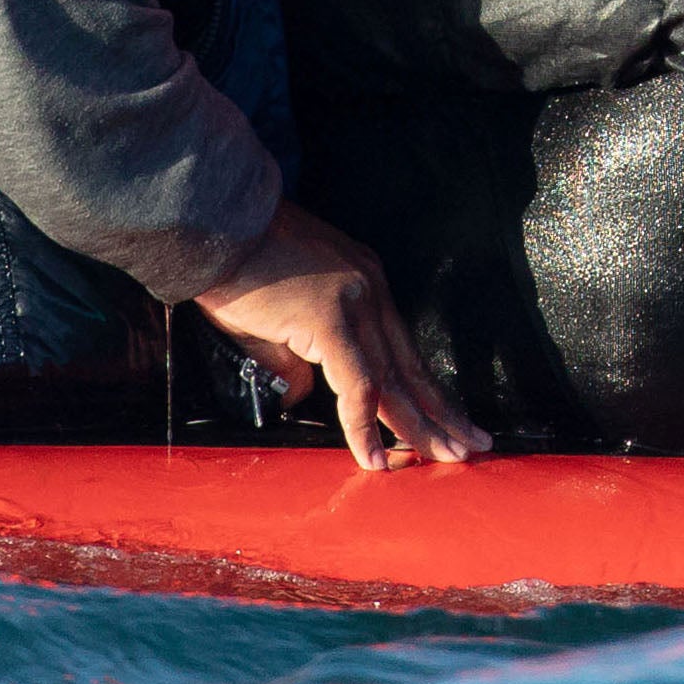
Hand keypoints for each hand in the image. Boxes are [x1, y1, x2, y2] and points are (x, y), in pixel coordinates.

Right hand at [190, 202, 488, 469]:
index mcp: (364, 282)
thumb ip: (301, 356)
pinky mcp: (329, 319)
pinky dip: (365, 425)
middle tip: (472, 446)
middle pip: (411, 365)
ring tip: (446, 459)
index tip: (446, 419)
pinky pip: (356, 384)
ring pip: (395, 379)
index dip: (425, 390)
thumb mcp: (282, 314)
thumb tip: (305, 393)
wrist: (212, 225)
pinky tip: (375, 458)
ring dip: (420, 426)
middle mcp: (369, 290)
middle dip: (442, 411)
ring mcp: (353, 302)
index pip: (403, 349)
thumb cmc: (236, 266)